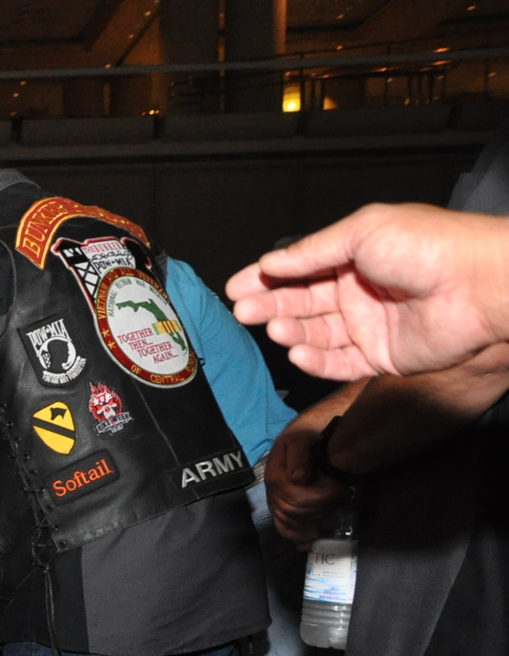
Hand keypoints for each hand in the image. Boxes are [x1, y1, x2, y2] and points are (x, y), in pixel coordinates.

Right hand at [226, 203, 508, 379]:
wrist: (479, 285)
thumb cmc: (431, 246)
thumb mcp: (362, 231)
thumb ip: (312, 251)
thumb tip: (271, 263)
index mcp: (357, 255)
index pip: (301, 269)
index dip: (267, 278)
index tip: (237, 287)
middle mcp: (361, 291)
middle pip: (303, 303)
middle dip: (270, 306)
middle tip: (243, 311)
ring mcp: (370, 325)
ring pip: (316, 334)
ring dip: (290, 332)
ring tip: (275, 329)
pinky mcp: (381, 356)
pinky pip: (338, 364)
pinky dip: (314, 361)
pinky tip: (297, 352)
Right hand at [266, 418, 349, 546]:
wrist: (308, 434)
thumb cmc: (307, 434)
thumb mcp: (302, 436)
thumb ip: (300, 455)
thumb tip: (299, 479)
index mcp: (275, 476)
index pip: (296, 498)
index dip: (321, 498)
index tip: (343, 489)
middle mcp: (273, 492)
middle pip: (294, 513)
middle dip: (322, 508)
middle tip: (342, 496)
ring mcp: (277, 502)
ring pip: (291, 523)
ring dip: (315, 519)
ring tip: (333, 507)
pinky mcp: (283, 509)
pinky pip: (285, 528)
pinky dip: (298, 536)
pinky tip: (311, 539)